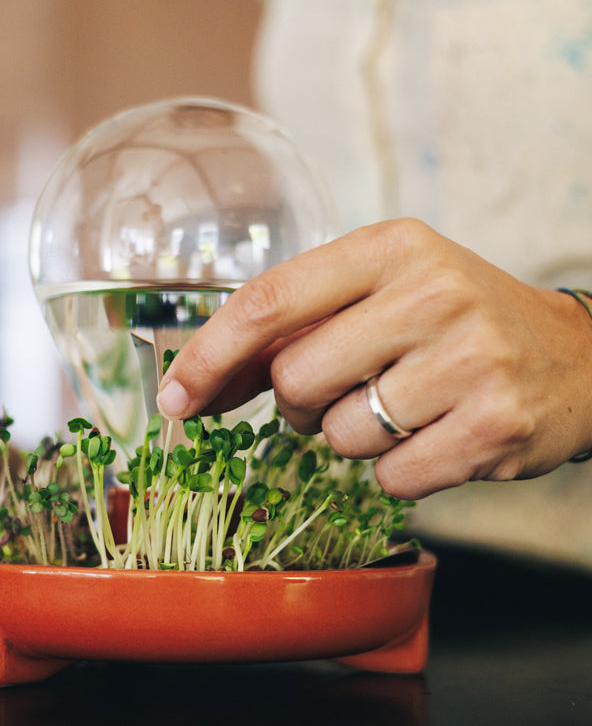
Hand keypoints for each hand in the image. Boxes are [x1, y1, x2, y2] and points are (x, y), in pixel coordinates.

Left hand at [156, 219, 591, 498]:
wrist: (571, 357)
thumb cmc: (451, 324)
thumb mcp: (378, 293)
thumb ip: (292, 327)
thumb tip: (198, 384)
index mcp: (388, 247)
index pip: (267, 301)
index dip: (208, 356)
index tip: (174, 399)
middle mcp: (430, 291)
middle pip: (295, 380)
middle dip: (300, 404)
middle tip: (342, 391)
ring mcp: (468, 359)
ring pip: (340, 436)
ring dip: (352, 437)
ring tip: (405, 406)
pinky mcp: (494, 425)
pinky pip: (390, 478)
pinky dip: (396, 471)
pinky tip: (436, 436)